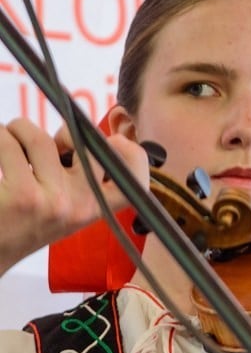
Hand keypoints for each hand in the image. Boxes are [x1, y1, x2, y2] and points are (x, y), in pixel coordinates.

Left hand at [0, 118, 148, 275]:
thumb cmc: (26, 223)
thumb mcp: (66, 208)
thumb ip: (82, 177)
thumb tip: (81, 132)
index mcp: (98, 208)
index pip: (136, 178)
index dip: (130, 151)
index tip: (111, 142)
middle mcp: (83, 205)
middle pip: (89, 145)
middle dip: (66, 132)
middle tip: (50, 144)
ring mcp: (55, 201)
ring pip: (39, 139)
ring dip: (18, 129)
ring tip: (8, 138)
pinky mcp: (22, 196)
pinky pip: (9, 145)